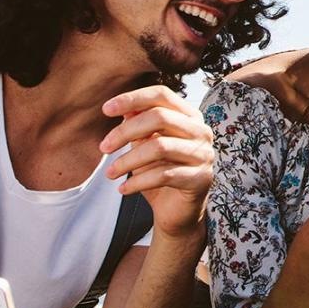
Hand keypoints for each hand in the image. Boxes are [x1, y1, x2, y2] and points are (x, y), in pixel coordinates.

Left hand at [101, 85, 216, 241]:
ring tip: (110, 173)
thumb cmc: (160, 173)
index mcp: (189, 117)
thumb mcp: (145, 145)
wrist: (177, 212)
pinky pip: (163, 175)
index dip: (133, 98)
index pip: (162, 95)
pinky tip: (123, 190)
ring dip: (128, 161)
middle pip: (160, 117)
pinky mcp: (200, 179)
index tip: (106, 109)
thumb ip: (138, 126)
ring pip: (159, 147)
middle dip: (125, 131)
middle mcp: (201, 131)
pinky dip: (138, 182)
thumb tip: (122, 108)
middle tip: (104, 148)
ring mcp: (204, 155)